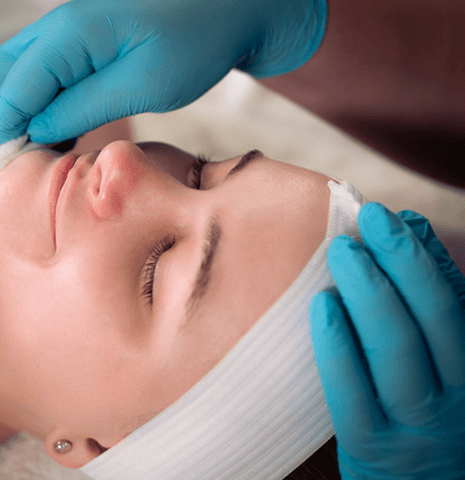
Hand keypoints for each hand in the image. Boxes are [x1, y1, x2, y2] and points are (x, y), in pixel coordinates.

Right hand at [0, 0, 326, 156]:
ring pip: (17, 78)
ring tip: (44, 160)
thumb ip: (82, 108)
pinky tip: (62, 138)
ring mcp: (70, 35)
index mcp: (70, 33)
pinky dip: (42, 109)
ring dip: (20, 119)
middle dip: (0, 124)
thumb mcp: (144, 84)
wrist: (234, 8)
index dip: (0, 135)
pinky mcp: (84, 46)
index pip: (9, 88)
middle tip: (21, 168)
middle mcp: (59, 28)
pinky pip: (44, 78)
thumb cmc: (200, 39)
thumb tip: (35, 133)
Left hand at [310, 202, 464, 479]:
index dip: (427, 257)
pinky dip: (338, 343)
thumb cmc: (423, 419)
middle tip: (369, 216)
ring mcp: (415, 426)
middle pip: (434, 316)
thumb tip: (413, 231)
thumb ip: (429, 304)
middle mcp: (456, 398)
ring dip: (370, 290)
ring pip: (396, 348)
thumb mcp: (442, 367)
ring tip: (343, 250)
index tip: (396, 217)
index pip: (455, 304)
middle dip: (402, 260)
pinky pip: (352, 392)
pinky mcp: (371, 448)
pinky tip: (322, 304)